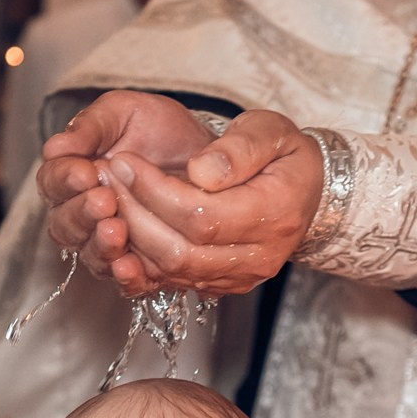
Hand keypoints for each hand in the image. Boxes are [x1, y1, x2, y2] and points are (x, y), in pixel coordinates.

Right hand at [37, 91, 217, 287]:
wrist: (207, 154)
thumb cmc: (160, 129)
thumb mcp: (124, 112)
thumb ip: (90, 127)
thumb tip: (55, 147)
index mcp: (71, 175)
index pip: (52, 183)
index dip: (65, 181)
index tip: (86, 172)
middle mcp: (83, 214)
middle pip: (65, 225)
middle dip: (82, 214)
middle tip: (105, 201)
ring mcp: (109, 242)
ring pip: (91, 255)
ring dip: (101, 246)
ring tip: (117, 230)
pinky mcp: (140, 265)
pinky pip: (124, 281)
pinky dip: (125, 277)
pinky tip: (130, 266)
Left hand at [96, 109, 324, 298]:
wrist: (310, 191)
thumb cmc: (287, 155)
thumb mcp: (272, 131)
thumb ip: (238, 148)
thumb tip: (200, 171)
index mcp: (274, 214)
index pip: (201, 216)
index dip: (154, 191)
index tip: (125, 162)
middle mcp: (259, 256)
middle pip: (180, 251)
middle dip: (134, 214)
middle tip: (106, 178)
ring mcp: (240, 277)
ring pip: (171, 271)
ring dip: (130, 237)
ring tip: (108, 198)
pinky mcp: (223, 285)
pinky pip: (172, 281)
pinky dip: (141, 257)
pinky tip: (123, 225)